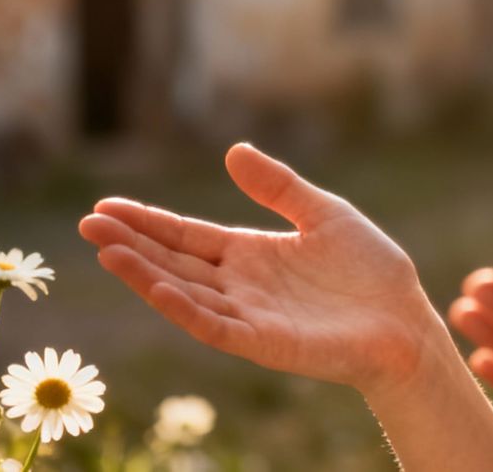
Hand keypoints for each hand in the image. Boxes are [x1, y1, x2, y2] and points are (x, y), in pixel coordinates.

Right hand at [79, 144, 437, 394]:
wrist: (405, 320)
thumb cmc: (370, 271)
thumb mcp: (324, 214)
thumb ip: (279, 187)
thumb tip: (233, 151)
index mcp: (250, 253)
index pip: (186, 236)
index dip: (147, 223)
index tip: (104, 208)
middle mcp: (239, 286)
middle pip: (174, 262)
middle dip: (131, 244)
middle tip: (87, 224)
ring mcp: (248, 315)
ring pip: (185, 293)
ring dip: (146, 275)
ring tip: (107, 250)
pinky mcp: (264, 343)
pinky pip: (217, 326)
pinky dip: (186, 309)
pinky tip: (160, 289)